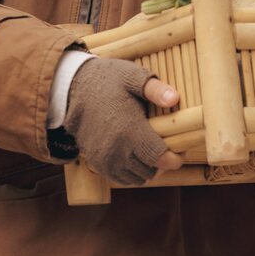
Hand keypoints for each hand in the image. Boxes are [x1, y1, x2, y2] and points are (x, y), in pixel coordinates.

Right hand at [62, 57, 183, 185]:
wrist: (72, 90)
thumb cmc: (107, 81)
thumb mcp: (132, 76)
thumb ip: (154, 89)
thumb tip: (175, 98)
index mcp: (129, 131)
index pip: (160, 158)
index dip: (176, 158)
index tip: (182, 150)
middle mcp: (116, 151)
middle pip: (152, 171)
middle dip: (165, 162)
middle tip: (171, 147)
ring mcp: (105, 160)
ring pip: (138, 178)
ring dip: (149, 168)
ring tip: (153, 150)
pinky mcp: (97, 164)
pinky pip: (123, 179)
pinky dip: (134, 172)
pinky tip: (138, 155)